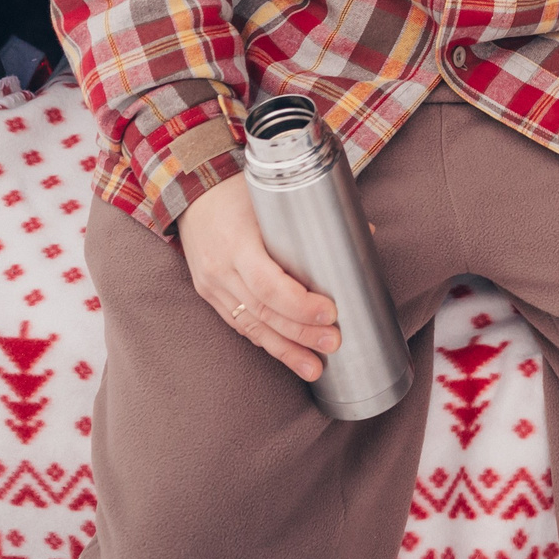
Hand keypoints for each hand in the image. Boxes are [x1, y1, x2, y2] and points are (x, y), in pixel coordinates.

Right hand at [177, 173, 342, 380]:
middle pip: (263, 312)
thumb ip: (316, 214)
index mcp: (236, 241)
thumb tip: (366, 232)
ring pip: (250, 326)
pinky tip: (288, 354)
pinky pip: (239, 324)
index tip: (331, 313)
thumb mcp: (272, 195)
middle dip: (300, 333)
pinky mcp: (210, 295)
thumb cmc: (239, 190)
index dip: (299, 304)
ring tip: (314, 368)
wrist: (192, 191)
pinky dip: (266, 341)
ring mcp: (212, 285)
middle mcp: (220, 269)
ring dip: (285, 350)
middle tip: (334, 343)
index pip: (267, 284)